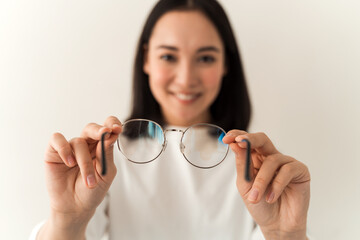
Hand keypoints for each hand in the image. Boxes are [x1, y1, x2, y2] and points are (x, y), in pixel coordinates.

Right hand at [40, 116, 121, 238]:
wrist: (75, 208)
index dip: (112, 123)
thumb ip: (106, 154)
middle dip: (99, 130)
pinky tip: (69, 163)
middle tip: (105, 133)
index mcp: (101, 147)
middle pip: (92, 128)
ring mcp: (70, 147)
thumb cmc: (93, 191)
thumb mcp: (105, 173)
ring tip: (89, 182)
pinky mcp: (54, 152)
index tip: (117, 129)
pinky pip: (57, 140)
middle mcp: (86, 144)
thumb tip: (110, 135)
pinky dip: (64, 149)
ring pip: (79, 142)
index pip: (107, 128)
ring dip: (85, 162)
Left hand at [223, 131, 310, 239]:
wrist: (276, 225)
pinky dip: (277, 185)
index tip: (227, 139)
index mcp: (256, 159)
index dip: (237, 136)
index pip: (247, 142)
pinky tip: (271, 198)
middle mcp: (271, 157)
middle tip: (239, 142)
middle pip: (262, 139)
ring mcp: (286, 163)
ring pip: (272, 160)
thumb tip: (236, 144)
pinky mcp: (300, 171)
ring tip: (255, 197)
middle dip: (250, 139)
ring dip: (261, 181)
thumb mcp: (245, 185)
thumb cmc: (260, 205)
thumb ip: (242, 165)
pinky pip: (288, 170)